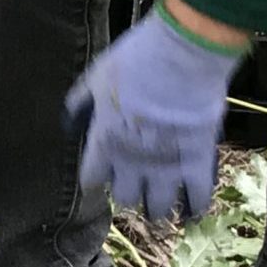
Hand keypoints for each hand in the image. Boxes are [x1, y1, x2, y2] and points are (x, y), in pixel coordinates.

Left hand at [69, 3, 245, 224]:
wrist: (182, 54)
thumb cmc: (136, 59)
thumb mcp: (96, 76)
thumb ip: (80, 101)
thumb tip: (68, 120)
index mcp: (103, 143)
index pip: (91, 180)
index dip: (96, 179)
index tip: (102, 176)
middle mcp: (131, 162)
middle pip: (124, 198)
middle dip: (128, 194)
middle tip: (136, 186)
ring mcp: (165, 166)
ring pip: (157, 208)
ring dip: (157, 208)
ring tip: (162, 205)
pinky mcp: (198, 163)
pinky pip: (197, 199)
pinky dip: (195, 208)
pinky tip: (193, 211)